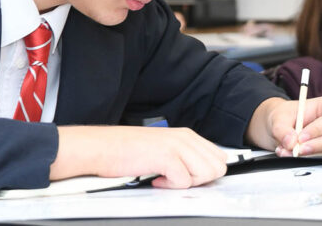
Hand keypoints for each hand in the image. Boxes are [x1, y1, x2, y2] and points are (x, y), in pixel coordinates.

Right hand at [52, 125, 227, 188]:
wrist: (103, 147)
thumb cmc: (128, 151)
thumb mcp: (163, 147)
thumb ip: (185, 156)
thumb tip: (203, 173)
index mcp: (187, 135)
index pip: (219, 157)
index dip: (206, 173)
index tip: (189, 177)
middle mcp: (185, 138)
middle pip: (217, 167)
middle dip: (200, 180)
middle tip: (177, 179)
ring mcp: (176, 146)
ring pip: (206, 174)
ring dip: (187, 183)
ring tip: (166, 178)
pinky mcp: (166, 157)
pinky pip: (185, 182)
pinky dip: (171, 186)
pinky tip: (156, 179)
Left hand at [247, 96, 321, 157]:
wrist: (280, 125)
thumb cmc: (286, 114)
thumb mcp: (279, 117)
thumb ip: (282, 129)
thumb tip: (291, 142)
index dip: (319, 130)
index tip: (301, 137)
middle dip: (318, 146)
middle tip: (298, 149)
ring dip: (308, 154)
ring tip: (288, 150)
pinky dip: (305, 159)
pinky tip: (291, 153)